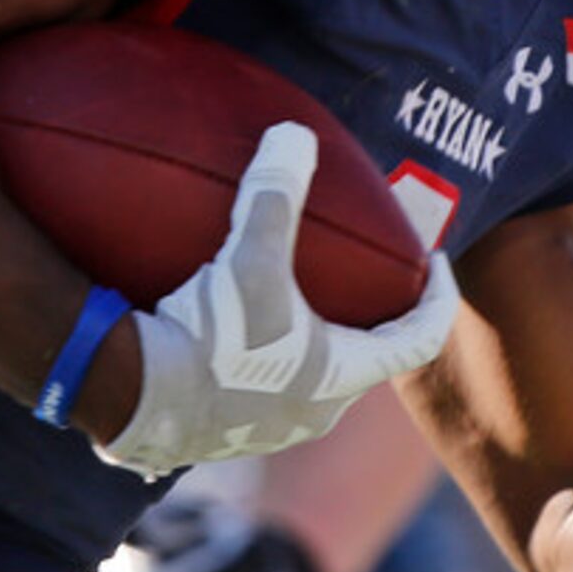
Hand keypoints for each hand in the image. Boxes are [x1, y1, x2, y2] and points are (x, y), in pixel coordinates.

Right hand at [104, 124, 458, 476]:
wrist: (133, 401)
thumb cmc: (208, 337)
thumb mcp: (250, 259)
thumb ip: (275, 195)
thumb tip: (295, 136)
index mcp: (341, 376)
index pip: (420, 340)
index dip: (439, 299)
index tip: (438, 263)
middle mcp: (316, 414)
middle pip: (367, 362)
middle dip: (373, 320)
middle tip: (366, 278)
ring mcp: (271, 431)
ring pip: (315, 383)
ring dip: (318, 344)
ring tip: (303, 299)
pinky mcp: (227, 435)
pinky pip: (264, 396)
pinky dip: (269, 364)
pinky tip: (239, 334)